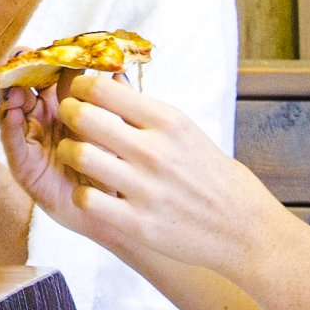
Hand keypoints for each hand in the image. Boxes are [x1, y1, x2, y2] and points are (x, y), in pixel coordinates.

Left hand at [0, 71, 278, 275]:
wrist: (242, 226)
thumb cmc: (208, 173)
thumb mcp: (184, 130)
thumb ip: (144, 111)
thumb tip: (105, 83)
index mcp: (167, 121)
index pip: (102, 89)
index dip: (80, 89)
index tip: (78, 95)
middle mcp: (154, 151)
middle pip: (82, 116)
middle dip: (67, 115)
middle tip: (69, 121)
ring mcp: (145, 188)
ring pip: (77, 155)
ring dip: (68, 153)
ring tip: (76, 156)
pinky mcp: (139, 222)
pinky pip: (86, 199)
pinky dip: (82, 194)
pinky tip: (92, 192)